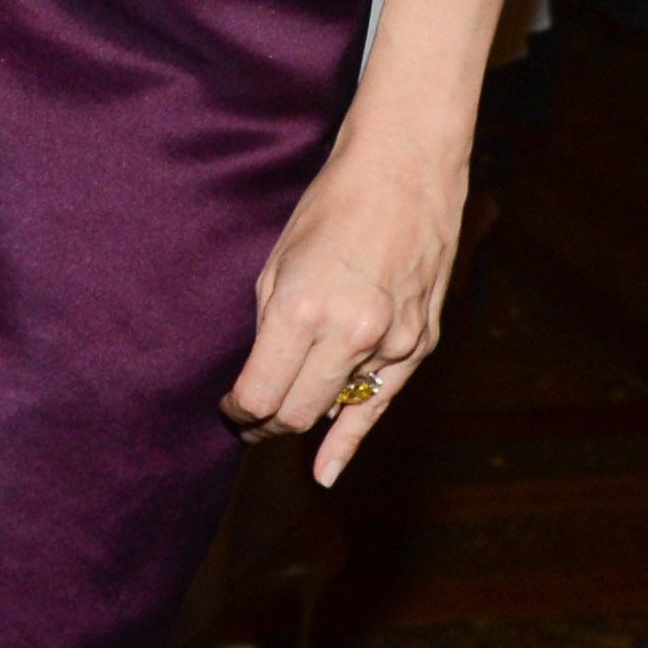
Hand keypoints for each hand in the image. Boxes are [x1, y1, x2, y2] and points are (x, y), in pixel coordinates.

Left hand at [222, 123, 464, 484]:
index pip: (260, 392)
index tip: (228, 410)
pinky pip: (380, 404)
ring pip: (336, 409)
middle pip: (297, 413)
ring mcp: (391, 344)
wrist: (403, 177)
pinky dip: (350, 440)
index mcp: (301, 310)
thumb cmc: (330, 209)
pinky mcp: (420, 346)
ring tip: (279, 418)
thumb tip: (262, 375)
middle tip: (247, 423)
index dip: (238, 410)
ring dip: (304, 418)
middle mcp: (349, 335)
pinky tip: (326, 470)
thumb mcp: (277, 262)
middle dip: (265, 424)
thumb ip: (270, 325)